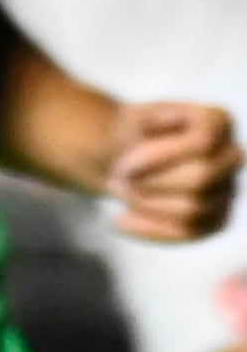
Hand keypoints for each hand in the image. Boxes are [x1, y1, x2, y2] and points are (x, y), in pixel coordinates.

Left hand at [105, 99, 239, 243]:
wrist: (126, 160)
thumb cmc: (133, 134)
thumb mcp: (132, 118)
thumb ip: (151, 119)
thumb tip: (171, 122)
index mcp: (218, 121)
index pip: (202, 142)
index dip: (159, 156)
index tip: (126, 163)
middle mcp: (231, 155)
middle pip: (201, 178)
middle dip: (150, 183)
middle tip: (120, 178)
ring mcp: (227, 190)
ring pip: (192, 210)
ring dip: (145, 204)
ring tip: (120, 192)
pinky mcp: (215, 220)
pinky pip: (188, 233)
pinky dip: (148, 229)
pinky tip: (120, 219)